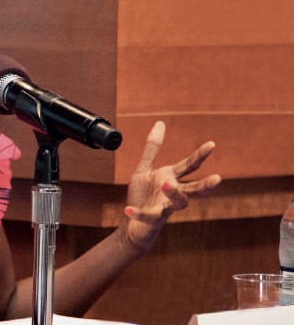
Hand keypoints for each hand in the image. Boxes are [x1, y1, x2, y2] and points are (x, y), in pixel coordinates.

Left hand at [123, 121, 220, 252]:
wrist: (132, 221)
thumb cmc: (143, 195)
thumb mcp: (145, 168)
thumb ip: (153, 148)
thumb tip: (161, 123)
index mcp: (172, 178)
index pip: (189, 166)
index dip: (200, 155)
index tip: (211, 144)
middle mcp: (172, 193)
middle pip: (194, 189)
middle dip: (206, 184)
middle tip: (217, 178)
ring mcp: (164, 207)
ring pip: (178, 203)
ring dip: (174, 193)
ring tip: (165, 183)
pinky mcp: (152, 220)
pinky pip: (148, 216)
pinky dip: (138, 213)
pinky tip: (128, 210)